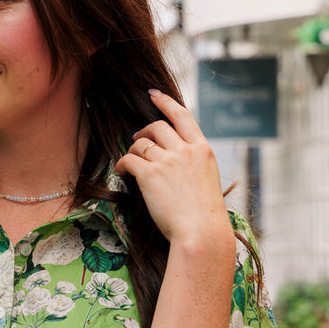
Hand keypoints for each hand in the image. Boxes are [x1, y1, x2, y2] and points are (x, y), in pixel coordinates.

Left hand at [115, 89, 233, 252]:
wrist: (201, 233)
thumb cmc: (204, 216)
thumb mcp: (207, 180)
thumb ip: (192, 164)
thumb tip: (172, 158)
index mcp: (203, 150)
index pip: (182, 116)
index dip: (165, 102)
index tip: (153, 94)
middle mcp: (186, 150)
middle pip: (157, 127)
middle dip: (144, 131)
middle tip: (137, 140)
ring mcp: (168, 161)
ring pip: (141, 143)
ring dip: (132, 149)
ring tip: (130, 162)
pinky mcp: (150, 174)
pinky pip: (129, 159)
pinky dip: (122, 164)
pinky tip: (121, 172)